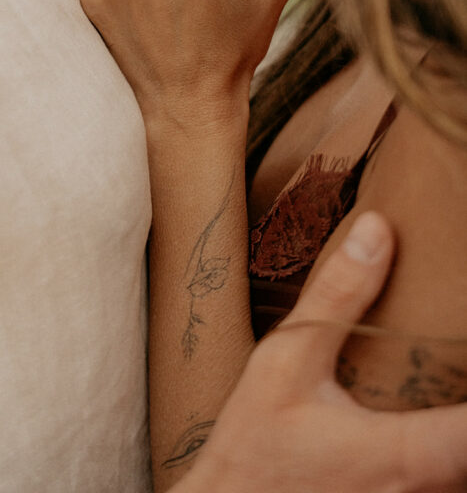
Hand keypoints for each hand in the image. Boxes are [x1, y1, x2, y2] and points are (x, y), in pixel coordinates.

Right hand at [177, 212, 466, 492]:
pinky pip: (439, 483)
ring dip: (452, 434)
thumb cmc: (252, 451)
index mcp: (404, 455)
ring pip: (459, 472)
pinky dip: (439, 458)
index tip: (462, 343)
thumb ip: (337, 298)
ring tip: (436, 383)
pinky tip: (412, 420)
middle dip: (462, 400)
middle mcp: (421, 492)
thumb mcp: (285, 362)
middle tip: (448, 353)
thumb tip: (376, 231)